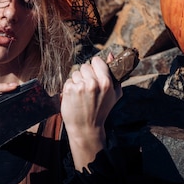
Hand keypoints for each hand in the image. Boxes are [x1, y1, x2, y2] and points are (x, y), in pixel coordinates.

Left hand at [60, 55, 122, 169]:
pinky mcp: (68, 90)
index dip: (95, 68)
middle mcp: (93, 83)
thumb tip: (110, 55)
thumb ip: (114, 74)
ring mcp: (80, 86)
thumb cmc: (102, 110)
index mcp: (106, 82)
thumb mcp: (114, 94)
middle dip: (86, 75)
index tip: (95, 75)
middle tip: (88, 89)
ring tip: (82, 94)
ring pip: (76, 73)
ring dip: (78, 81)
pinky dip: (70, 87)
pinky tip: (75, 97)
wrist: (86, 128)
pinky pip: (68, 80)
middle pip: (85, 66)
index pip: (96, 61)